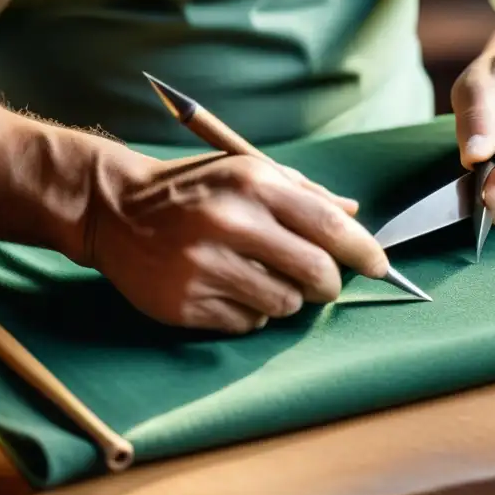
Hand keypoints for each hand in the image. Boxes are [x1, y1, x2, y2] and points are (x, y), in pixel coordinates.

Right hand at [83, 150, 387, 333]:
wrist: (115, 210)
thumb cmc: (193, 189)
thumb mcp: (247, 172)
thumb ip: (304, 193)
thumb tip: (355, 216)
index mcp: (254, 185)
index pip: (331, 227)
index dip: (364, 253)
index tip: (379, 266)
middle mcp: (232, 224)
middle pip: (317, 274)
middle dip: (329, 284)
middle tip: (321, 282)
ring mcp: (207, 267)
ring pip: (286, 304)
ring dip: (286, 297)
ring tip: (259, 275)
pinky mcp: (187, 303)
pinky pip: (249, 322)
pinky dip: (251, 310)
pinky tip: (227, 287)